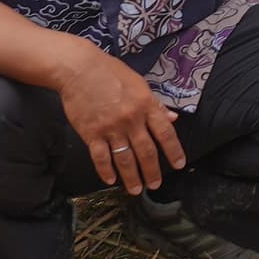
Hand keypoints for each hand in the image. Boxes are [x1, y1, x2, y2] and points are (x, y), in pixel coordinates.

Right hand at [53, 40, 184, 195]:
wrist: (79, 69)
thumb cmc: (111, 73)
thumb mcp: (139, 84)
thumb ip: (156, 104)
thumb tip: (173, 119)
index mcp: (146, 105)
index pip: (166, 133)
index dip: (174, 151)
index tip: (179, 164)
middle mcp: (131, 119)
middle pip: (146, 152)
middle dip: (152, 172)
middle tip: (155, 185)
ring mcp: (111, 128)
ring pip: (125, 160)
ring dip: (132, 177)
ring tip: (135, 189)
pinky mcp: (91, 133)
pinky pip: (101, 157)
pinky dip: (106, 171)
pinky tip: (110, 180)